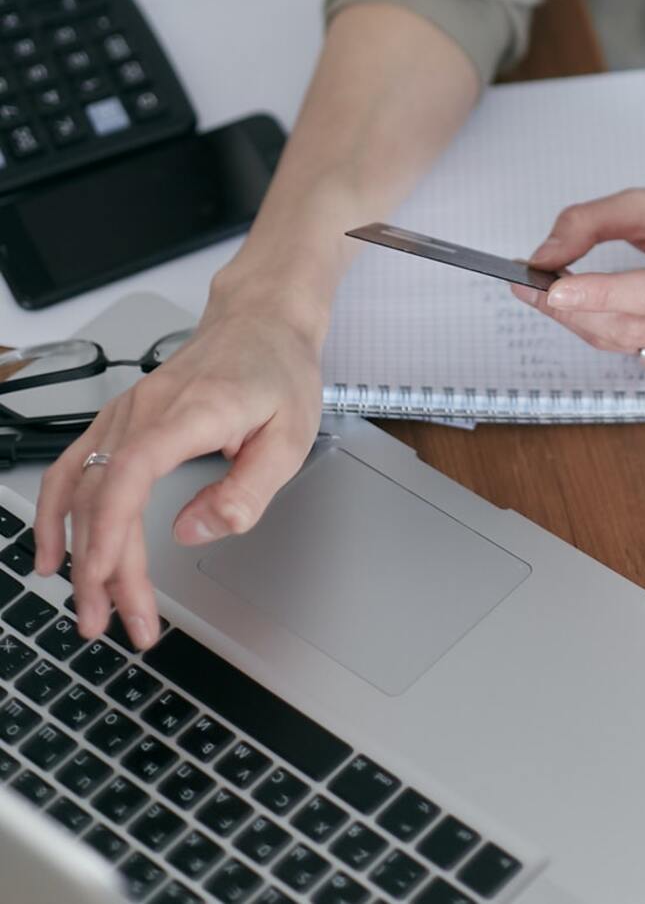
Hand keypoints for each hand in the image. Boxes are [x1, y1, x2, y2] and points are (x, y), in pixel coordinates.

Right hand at [32, 288, 326, 649]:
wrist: (261, 320)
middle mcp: (146, 409)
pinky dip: (55, 511)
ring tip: (89, 606)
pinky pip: (72, 467)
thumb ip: (247, 492)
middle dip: (102, 570)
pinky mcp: (120, 419)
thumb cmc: (277, 372)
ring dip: (77, 551)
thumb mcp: (291, 437)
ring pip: (82, 488)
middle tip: (118, 625)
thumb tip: (194, 532)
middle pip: (104, 496)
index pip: (130, 474)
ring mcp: (126, 412)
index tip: (104, 582)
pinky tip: (52, 551)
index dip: (109, 533)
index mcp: (190, 412)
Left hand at [510, 187, 644, 374]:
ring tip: (561, 292)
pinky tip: (612, 310)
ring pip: (628, 345)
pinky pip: (639, 356)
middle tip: (531, 286)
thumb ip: (589, 222)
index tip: (550, 287)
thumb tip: (542, 258)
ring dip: (584, 321)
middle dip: (572, 311)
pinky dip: (612, 333)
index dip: (600, 295)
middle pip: (632, 327)